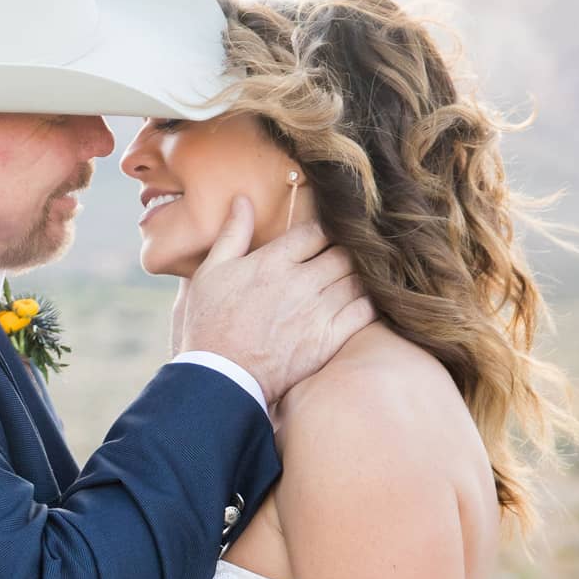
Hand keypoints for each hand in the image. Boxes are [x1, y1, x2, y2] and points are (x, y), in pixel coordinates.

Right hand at [171, 196, 375, 404]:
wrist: (220, 378)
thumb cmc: (210, 323)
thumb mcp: (211, 273)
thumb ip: (232, 234)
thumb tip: (243, 200)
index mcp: (272, 261)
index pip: (317, 231)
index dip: (324, 231)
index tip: (322, 238)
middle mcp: (300, 282)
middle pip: (344, 252)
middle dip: (345, 251)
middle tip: (340, 257)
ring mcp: (318, 311)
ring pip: (358, 279)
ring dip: (358, 275)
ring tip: (351, 278)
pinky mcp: (329, 338)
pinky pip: (365, 310)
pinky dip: (368, 302)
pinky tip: (359, 301)